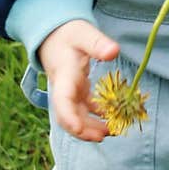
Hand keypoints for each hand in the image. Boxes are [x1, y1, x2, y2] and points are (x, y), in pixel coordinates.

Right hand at [38, 19, 119, 142]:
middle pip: (67, 116)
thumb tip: (114, 51)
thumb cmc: (68, 33)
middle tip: (103, 136)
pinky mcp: (76, 92)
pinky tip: (111, 119)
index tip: (79, 129)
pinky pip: (84, 110)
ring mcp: (69, 92)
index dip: (68, 117)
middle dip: (82, 130)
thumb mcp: (83, 33)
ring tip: (112, 131)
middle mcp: (64, 88)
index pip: (62, 101)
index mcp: (64, 75)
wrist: (54, 34)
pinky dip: (96, 117)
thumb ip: (97, 42)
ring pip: (76, 116)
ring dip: (91, 127)